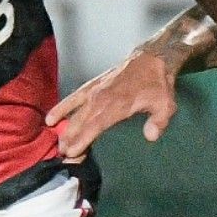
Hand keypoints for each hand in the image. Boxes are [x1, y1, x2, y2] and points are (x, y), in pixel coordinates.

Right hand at [46, 49, 184, 159]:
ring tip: (58, 145)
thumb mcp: (166, 104)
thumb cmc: (158, 85)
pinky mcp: (92, 86)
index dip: (82, 140)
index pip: (95, 125)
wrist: (152, 59)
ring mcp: (94, 91)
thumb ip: (158, 122)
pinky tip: (51, 119)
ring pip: (75, 113)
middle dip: (70, 140)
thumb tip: (151, 136)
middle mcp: (102, 98)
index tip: (72, 153)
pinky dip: (61, 108)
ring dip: (65, 129)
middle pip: (81, 123)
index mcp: (117, 105)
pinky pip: (73, 98)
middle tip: (63, 157)